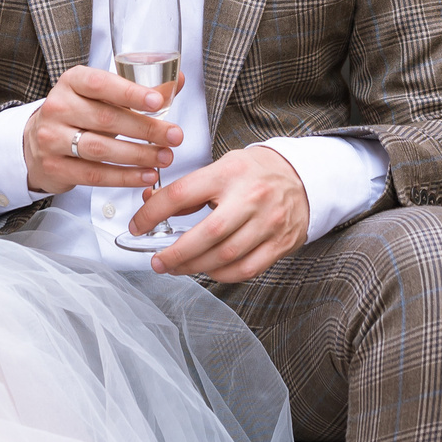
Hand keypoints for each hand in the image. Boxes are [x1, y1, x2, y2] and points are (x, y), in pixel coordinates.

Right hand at [21, 66, 183, 196]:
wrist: (37, 142)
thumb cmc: (78, 114)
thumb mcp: (101, 95)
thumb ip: (138, 89)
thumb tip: (176, 81)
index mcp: (72, 82)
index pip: (100, 84)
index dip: (130, 93)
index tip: (158, 102)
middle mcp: (58, 107)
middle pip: (106, 119)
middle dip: (145, 129)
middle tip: (174, 136)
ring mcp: (52, 139)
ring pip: (100, 149)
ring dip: (138, 155)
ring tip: (165, 157)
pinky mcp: (55, 167)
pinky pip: (94, 174)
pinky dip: (124, 177)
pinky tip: (145, 175)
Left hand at [136, 145, 306, 283]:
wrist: (303, 177)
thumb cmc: (256, 172)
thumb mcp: (222, 167)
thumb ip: (190, 189)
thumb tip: (152, 205)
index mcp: (229, 174)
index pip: (181, 195)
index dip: (152, 214)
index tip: (138, 226)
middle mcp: (250, 198)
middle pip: (206, 234)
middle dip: (175, 253)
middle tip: (158, 261)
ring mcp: (268, 223)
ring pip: (225, 256)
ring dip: (195, 267)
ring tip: (177, 267)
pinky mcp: (280, 243)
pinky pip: (246, 269)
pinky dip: (222, 275)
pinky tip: (208, 270)